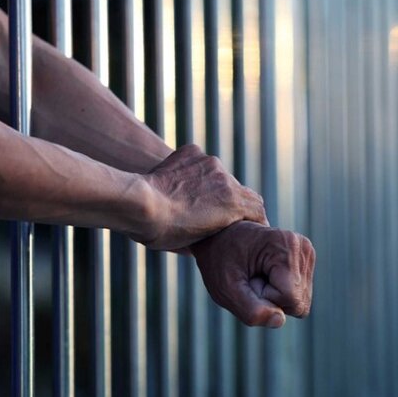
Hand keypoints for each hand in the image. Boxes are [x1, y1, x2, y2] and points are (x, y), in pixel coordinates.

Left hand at [137, 144, 267, 249]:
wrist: (140, 205)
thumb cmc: (165, 232)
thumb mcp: (195, 244)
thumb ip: (213, 234)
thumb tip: (212, 237)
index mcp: (233, 203)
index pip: (257, 208)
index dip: (255, 217)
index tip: (250, 225)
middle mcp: (226, 178)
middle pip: (237, 190)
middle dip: (229, 201)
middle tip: (214, 213)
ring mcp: (208, 162)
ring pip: (216, 175)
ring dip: (209, 186)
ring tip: (189, 199)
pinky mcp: (191, 152)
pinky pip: (198, 161)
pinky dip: (193, 172)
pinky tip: (177, 183)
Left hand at [191, 221, 314, 327]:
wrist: (220, 237)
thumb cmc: (220, 260)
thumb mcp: (226, 288)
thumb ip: (250, 310)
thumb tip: (279, 320)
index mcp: (286, 246)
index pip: (290, 298)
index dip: (266, 298)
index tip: (248, 279)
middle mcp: (302, 247)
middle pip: (299, 302)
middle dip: (272, 299)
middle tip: (251, 278)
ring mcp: (306, 253)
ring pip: (301, 301)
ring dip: (275, 296)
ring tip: (256, 274)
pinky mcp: (306, 260)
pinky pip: (299, 296)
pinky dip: (280, 292)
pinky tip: (265, 274)